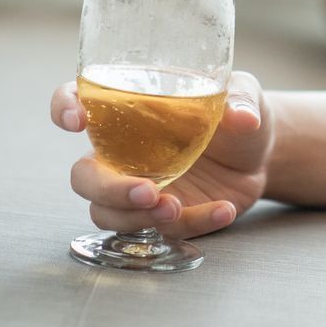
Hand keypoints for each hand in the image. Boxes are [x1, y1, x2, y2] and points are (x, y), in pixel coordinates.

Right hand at [51, 71, 272, 238]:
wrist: (260, 155)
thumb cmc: (236, 114)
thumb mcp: (244, 96)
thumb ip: (240, 101)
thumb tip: (243, 118)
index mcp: (129, 111)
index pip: (79, 100)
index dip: (65, 107)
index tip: (76, 120)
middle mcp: (123, 152)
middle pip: (85, 177)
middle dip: (108, 190)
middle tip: (147, 192)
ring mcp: (139, 187)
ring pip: (108, 214)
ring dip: (138, 218)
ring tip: (177, 209)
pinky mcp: (162, 216)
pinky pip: (162, 230)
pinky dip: (193, 223)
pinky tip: (223, 209)